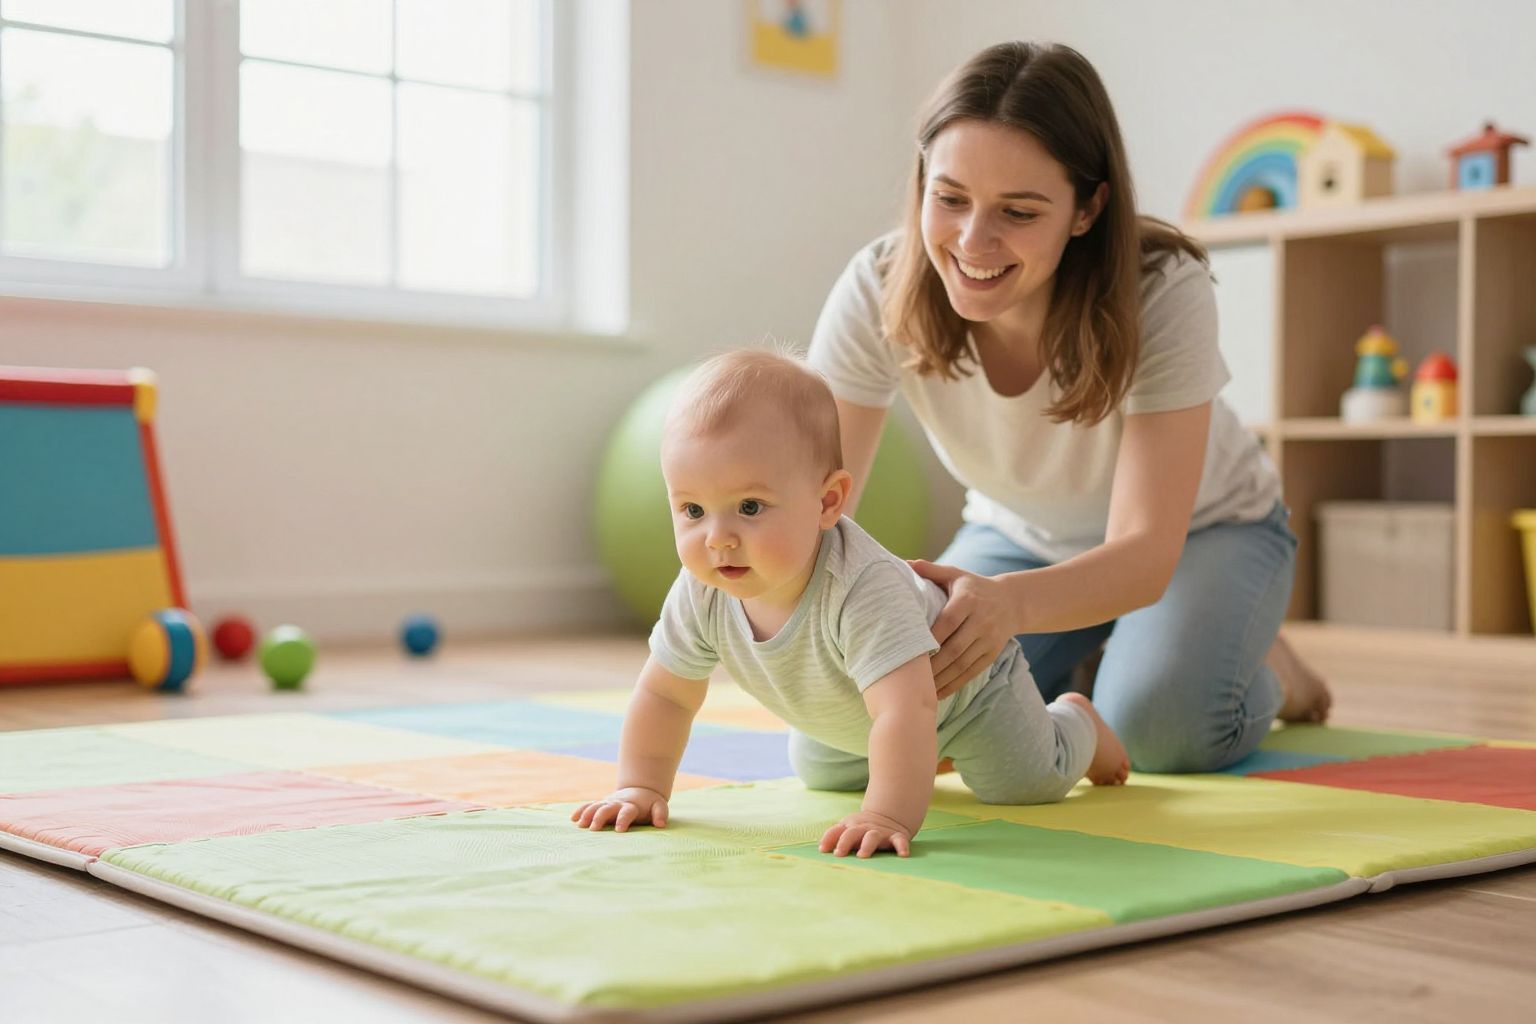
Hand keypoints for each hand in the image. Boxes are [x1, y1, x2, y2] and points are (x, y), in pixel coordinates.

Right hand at [570, 787, 668, 831]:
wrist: (640, 790)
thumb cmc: (650, 804)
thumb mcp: (659, 806)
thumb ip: (660, 814)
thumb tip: (661, 824)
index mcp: (631, 806)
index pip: (627, 812)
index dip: (623, 820)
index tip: (619, 830)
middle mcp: (617, 804)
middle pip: (606, 808)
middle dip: (599, 817)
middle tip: (594, 829)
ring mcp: (607, 803)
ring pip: (595, 806)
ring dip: (587, 814)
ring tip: (580, 825)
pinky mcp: (600, 804)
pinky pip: (588, 805)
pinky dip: (580, 810)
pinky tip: (572, 819)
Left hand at [818, 810, 912, 857]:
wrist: (888, 817)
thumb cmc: (860, 829)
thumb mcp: (846, 829)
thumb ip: (833, 837)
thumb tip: (821, 849)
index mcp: (850, 826)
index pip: (836, 831)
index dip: (829, 839)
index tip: (823, 850)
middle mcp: (864, 828)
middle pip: (852, 833)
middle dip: (845, 842)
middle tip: (839, 854)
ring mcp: (880, 832)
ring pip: (872, 837)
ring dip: (867, 845)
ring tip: (862, 855)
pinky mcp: (895, 837)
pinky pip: (899, 841)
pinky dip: (902, 846)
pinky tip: (903, 854)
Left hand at [909, 559, 1015, 698]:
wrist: (1013, 601)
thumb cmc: (974, 587)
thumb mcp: (956, 575)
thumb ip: (931, 571)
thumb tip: (905, 562)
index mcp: (969, 600)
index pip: (948, 621)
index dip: (931, 638)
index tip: (911, 650)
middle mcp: (981, 620)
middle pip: (955, 647)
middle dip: (933, 665)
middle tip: (910, 676)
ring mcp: (989, 639)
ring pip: (963, 664)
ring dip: (941, 679)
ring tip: (920, 689)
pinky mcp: (993, 653)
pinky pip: (972, 672)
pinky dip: (954, 684)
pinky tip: (937, 693)